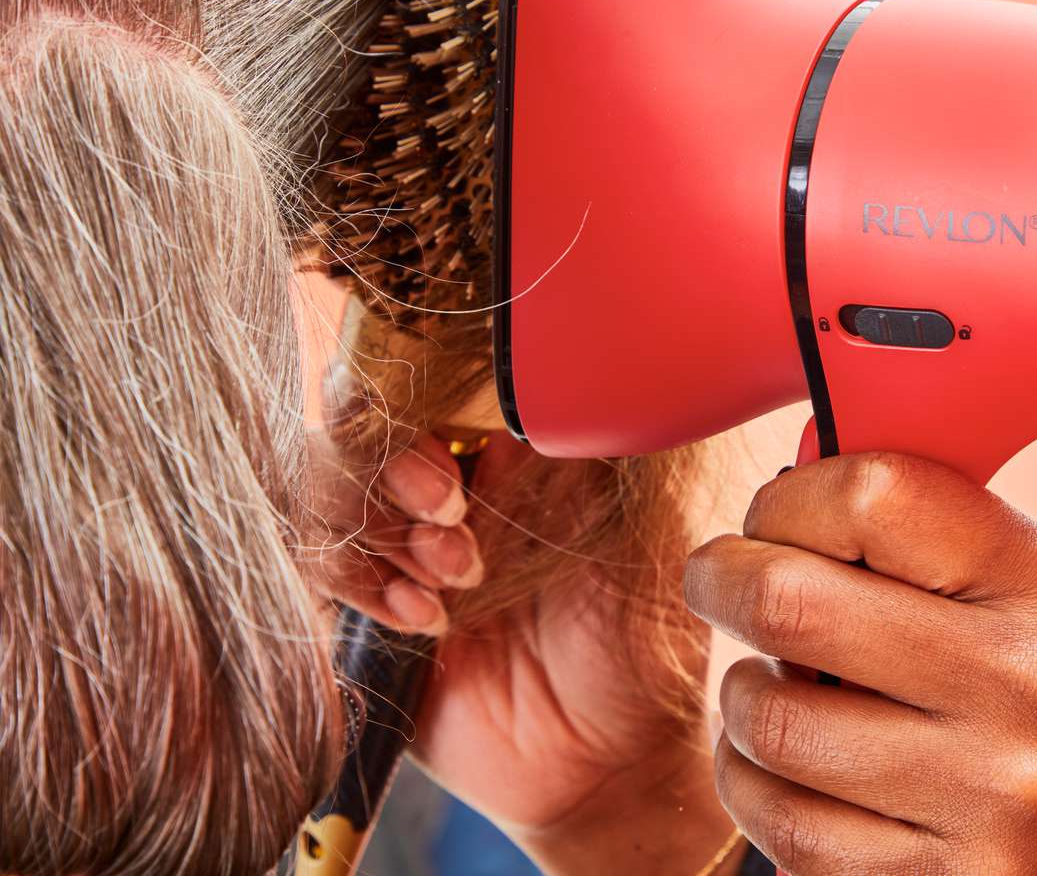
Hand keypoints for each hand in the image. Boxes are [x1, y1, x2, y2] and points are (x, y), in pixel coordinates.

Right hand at [305, 360, 739, 873]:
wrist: (606, 759)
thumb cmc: (638, 637)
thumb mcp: (645, 529)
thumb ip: (619, 442)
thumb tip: (610, 350)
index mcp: (508, 446)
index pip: (435, 373)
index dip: (431, 385)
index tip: (467, 439)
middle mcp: (443, 483)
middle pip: (360, 418)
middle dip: (395, 458)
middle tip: (453, 509)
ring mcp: (395, 545)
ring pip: (324, 485)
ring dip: (380, 525)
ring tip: (452, 579)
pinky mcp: (358, 612)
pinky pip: (316, 567)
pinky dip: (359, 583)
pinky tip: (424, 621)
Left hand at [684, 453, 1036, 875]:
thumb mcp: (1026, 590)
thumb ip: (920, 530)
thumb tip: (784, 478)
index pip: (871, 495)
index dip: (786, 500)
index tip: (770, 521)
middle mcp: (1020, 686)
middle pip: (790, 602)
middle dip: (720, 580)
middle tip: (717, 581)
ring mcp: (982, 797)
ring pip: (770, 722)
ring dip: (738, 695)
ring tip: (764, 684)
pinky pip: (780, 821)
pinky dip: (750, 783)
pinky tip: (777, 764)